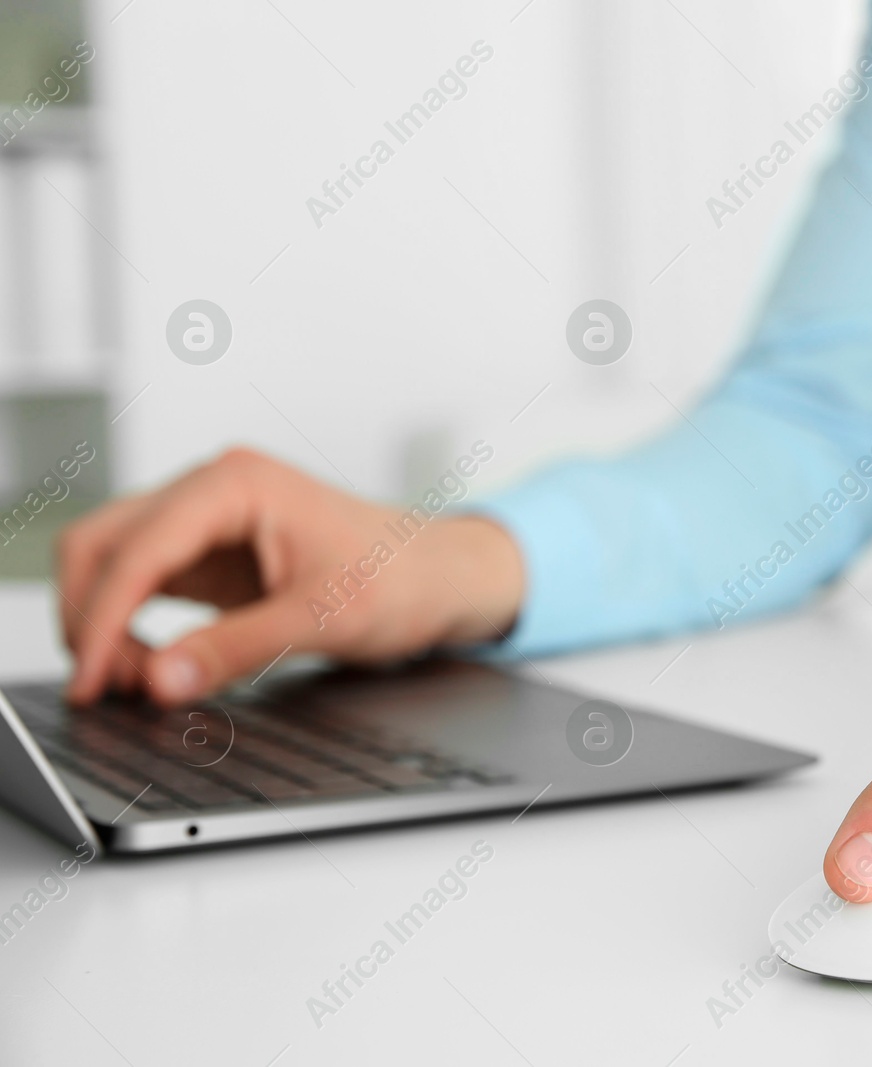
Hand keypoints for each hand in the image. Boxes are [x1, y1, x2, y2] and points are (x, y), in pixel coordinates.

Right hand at [56, 448, 523, 705]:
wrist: (442, 575)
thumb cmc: (403, 578)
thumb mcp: (325, 620)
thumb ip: (237, 649)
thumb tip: (159, 681)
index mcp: (238, 484)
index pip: (137, 549)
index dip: (102, 620)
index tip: (94, 681)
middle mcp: (213, 488)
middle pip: (103, 544)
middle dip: (92, 617)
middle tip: (110, 689)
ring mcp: (207, 518)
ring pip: (112, 561)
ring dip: (105, 621)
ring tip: (136, 684)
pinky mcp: (210, 550)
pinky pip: (141, 581)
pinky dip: (129, 624)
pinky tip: (150, 668)